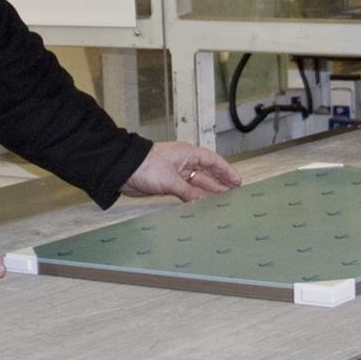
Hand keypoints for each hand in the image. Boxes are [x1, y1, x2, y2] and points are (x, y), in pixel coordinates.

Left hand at [121, 141, 241, 202]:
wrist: (123, 170)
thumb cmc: (147, 166)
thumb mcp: (171, 180)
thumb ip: (189, 192)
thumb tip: (203, 202)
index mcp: (187, 154)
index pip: (212, 161)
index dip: (226, 170)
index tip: (237, 181)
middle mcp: (184, 162)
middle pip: (207, 173)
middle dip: (220, 183)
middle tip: (234, 194)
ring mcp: (176, 173)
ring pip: (197, 183)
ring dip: (208, 192)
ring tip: (222, 202)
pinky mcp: (167, 184)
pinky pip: (187, 191)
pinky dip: (195, 198)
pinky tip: (202, 205)